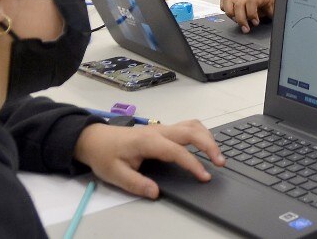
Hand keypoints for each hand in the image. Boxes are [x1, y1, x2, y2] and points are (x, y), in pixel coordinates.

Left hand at [74, 120, 224, 198]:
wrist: (95, 139)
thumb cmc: (105, 155)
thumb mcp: (114, 174)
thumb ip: (135, 183)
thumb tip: (155, 192)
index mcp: (148, 141)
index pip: (177, 151)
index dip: (193, 164)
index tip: (205, 176)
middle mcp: (160, 131)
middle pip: (192, 132)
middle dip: (210, 145)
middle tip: (221, 162)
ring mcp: (163, 128)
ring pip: (193, 125)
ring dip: (208, 137)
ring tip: (217, 154)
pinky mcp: (164, 129)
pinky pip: (188, 126)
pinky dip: (202, 133)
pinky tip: (205, 144)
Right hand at [220, 0, 274, 32]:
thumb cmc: (273, 3)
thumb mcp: (276, 9)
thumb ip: (273, 15)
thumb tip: (275, 24)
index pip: (251, 1)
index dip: (251, 13)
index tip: (255, 23)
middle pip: (238, 4)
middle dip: (241, 19)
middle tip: (246, 29)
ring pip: (228, 1)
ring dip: (231, 15)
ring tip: (239, 23)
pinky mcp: (235, 0)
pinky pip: (225, 2)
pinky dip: (226, 10)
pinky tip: (234, 17)